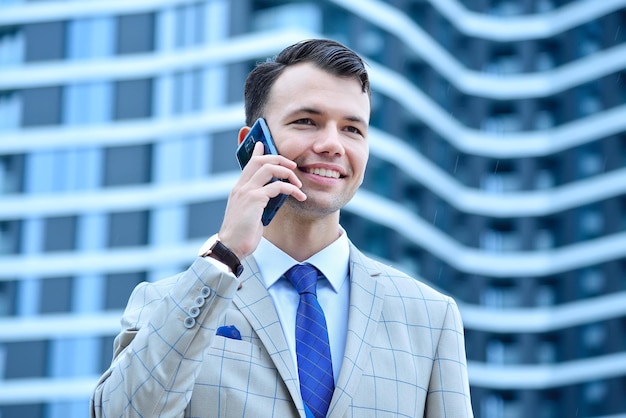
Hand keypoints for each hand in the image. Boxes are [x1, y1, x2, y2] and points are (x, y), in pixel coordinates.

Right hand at [217, 141, 306, 259]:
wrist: (231, 246)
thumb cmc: (241, 234)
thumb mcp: (249, 213)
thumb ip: (257, 201)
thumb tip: (270, 196)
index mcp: (238, 189)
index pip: (248, 164)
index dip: (258, 152)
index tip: (264, 144)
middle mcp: (241, 186)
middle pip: (260, 161)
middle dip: (279, 159)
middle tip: (293, 166)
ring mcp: (247, 191)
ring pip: (269, 168)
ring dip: (287, 172)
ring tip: (298, 183)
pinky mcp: (255, 199)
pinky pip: (277, 186)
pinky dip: (291, 189)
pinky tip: (299, 196)